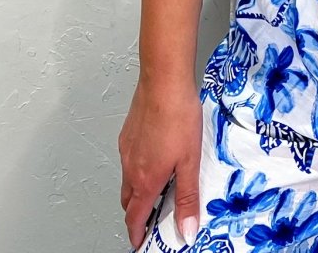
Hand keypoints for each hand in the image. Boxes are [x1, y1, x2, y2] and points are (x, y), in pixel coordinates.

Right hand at [118, 76, 202, 250]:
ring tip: (157, 187)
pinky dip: (137, 168)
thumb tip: (186, 229)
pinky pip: (129, 159)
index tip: (140, 241)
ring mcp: (127, 149)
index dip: (137, 233)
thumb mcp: (190, 161)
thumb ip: (187, 197)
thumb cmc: (178, 115)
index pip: (135, 217)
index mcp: (146, 179)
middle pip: (128, 201)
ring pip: (127, 179)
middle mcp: (131, 166)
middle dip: (137, 213)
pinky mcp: (128, 133)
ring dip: (137, 189)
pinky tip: (155, 156)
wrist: (164, 80)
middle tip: (151, 218)